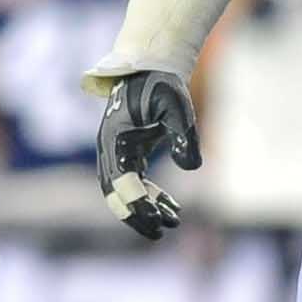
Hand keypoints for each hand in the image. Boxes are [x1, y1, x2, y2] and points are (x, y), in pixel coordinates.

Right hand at [94, 69, 199, 240]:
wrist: (149, 68)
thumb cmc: (161, 85)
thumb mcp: (177, 105)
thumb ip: (183, 134)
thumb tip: (192, 167)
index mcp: (115, 140)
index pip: (123, 182)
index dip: (139, 204)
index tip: (159, 221)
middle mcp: (110, 150)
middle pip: (115, 195)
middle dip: (136, 216)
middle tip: (160, 233)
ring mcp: (115, 153)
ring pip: (124, 193)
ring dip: (145, 209)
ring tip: (173, 222)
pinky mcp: (127, 154)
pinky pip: (134, 184)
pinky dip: (151, 197)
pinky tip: (173, 208)